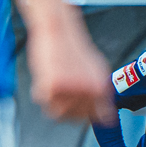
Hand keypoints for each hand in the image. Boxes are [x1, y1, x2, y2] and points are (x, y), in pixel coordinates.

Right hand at [26, 8, 112, 122]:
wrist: (57, 28)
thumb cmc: (72, 46)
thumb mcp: (96, 69)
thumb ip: (100, 93)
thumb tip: (105, 113)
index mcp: (101, 88)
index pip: (99, 117)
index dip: (87, 116)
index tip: (81, 116)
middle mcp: (89, 91)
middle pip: (76, 118)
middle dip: (66, 109)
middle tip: (62, 94)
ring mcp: (72, 91)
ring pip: (58, 114)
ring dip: (52, 102)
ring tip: (54, 84)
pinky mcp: (54, 86)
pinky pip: (43, 101)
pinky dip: (40, 91)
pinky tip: (46, 76)